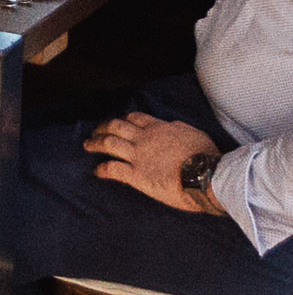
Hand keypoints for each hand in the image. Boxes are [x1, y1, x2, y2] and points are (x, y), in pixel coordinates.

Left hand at [83, 113, 220, 212]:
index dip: (124, 119)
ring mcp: (138, 156)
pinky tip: (96, 171)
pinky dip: (101, 169)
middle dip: (103, 127)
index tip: (119, 122)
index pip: (135, 118)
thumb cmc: (206, 156)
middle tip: (96, 131)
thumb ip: (179, 128)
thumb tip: (171, 126)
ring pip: (109, 143)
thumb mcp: (194, 133)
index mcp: (159, 128)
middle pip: (116, 126)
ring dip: (95, 143)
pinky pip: (112, 169)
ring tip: (88, 145)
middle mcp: (144, 138)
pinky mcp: (136, 175)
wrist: (205, 175)